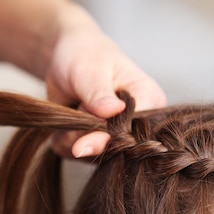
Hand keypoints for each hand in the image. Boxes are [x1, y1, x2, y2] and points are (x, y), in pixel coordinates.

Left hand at [44, 6, 165, 157]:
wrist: (68, 60)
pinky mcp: (100, 144)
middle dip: (87, 136)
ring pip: (95, 155)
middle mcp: (139, 124)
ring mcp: (119, 136)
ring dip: (73, 139)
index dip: (110, 135)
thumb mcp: (91, 70)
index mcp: (150, 100)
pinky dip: (65, 144)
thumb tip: (112, 111)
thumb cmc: (87, 56)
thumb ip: (99, 94)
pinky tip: (64, 126)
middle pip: (117, 148)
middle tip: (77, 109)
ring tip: (72, 111)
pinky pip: (80, 157)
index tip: (83, 135)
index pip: (136, 129)